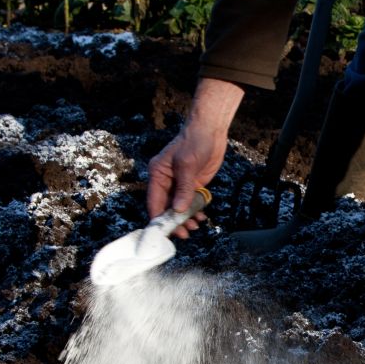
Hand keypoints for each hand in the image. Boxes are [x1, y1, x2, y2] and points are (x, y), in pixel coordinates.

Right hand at [146, 77, 243, 237]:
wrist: (210, 130)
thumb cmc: (194, 142)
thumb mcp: (187, 165)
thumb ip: (183, 188)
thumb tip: (178, 209)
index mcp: (158, 175)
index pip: (154, 201)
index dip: (158, 218)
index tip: (165, 232)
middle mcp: (166, 181)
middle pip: (166, 208)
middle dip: (174, 221)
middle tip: (184, 233)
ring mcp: (180, 184)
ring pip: (179, 207)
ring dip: (185, 219)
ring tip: (194, 227)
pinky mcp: (192, 184)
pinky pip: (191, 203)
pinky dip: (194, 211)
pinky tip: (201, 217)